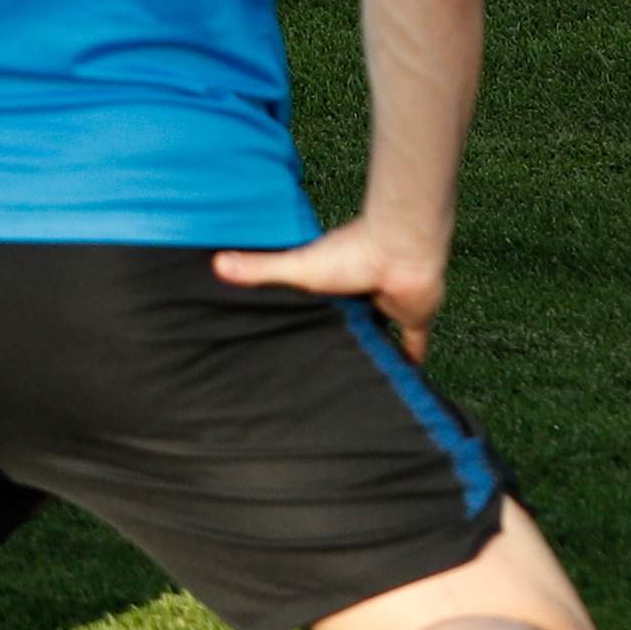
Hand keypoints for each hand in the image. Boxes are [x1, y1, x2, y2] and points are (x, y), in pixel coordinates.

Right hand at [213, 214, 448, 359]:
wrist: (400, 248)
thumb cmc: (351, 252)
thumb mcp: (297, 266)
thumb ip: (261, 269)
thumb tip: (216, 264)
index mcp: (337, 278)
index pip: (323, 302)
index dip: (313, 317)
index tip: (298, 337)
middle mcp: (364, 292)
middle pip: (351, 320)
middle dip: (341, 336)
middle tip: (324, 365)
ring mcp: (389, 305)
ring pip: (381, 332)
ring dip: (372, 347)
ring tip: (354, 378)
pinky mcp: (413, 318)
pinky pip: (414, 345)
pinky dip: (409, 362)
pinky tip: (402, 381)